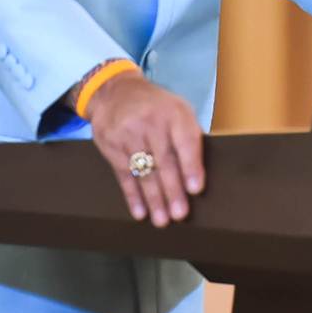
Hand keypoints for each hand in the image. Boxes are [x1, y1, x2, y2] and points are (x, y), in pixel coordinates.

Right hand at [83, 71, 204, 226]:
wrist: (115, 92)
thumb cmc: (156, 106)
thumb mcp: (178, 109)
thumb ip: (189, 135)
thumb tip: (200, 172)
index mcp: (173, 112)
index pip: (184, 141)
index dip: (191, 166)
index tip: (196, 189)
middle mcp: (150, 122)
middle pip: (164, 161)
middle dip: (173, 190)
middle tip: (180, 214)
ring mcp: (128, 134)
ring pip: (144, 172)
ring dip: (154, 199)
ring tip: (162, 220)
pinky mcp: (110, 146)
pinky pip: (123, 175)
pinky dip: (132, 196)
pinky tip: (140, 212)